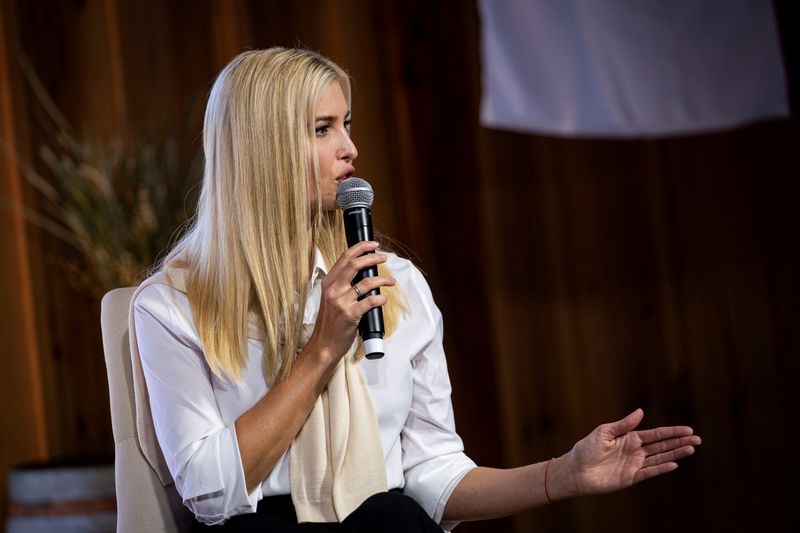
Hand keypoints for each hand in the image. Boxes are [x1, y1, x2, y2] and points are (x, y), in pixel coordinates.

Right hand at [305, 241, 394, 362]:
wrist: (324, 344)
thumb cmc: (330, 322)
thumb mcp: (330, 298)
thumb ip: (341, 285)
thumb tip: (362, 272)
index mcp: (328, 283)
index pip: (344, 257)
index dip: (360, 247)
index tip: (373, 245)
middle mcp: (333, 290)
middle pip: (355, 264)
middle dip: (372, 257)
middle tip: (384, 257)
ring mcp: (341, 302)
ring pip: (366, 282)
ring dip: (383, 279)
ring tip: (390, 281)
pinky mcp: (350, 315)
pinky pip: (370, 301)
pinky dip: (380, 298)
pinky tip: (384, 298)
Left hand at [561, 409, 700, 496]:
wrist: (576, 470)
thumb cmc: (586, 449)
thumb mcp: (604, 432)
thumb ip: (624, 425)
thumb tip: (641, 412)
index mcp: (629, 438)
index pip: (655, 434)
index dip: (672, 432)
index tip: (688, 430)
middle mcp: (635, 451)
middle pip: (662, 446)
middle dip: (679, 442)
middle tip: (697, 439)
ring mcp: (634, 465)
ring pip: (660, 458)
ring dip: (675, 454)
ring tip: (691, 449)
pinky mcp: (630, 478)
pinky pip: (649, 472)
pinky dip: (661, 468)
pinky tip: (674, 464)